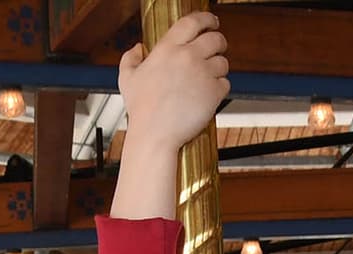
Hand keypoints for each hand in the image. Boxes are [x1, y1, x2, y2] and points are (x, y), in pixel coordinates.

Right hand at [118, 15, 229, 152]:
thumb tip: (137, 48)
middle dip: (219, 42)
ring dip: (219, 68)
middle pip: (215, 38)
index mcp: (168, 48)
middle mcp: (188, 56)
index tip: (210, 21)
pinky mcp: (214, 93)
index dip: (205, 19)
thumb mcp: (127, 78)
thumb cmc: (142, 110)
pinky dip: (221, 88)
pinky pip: (226, 84)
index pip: (193, 21)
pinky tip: (211, 95)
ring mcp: (202, 73)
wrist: (155, 134)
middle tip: (217, 48)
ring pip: (223, 62)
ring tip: (210, 77)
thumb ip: (131, 58)